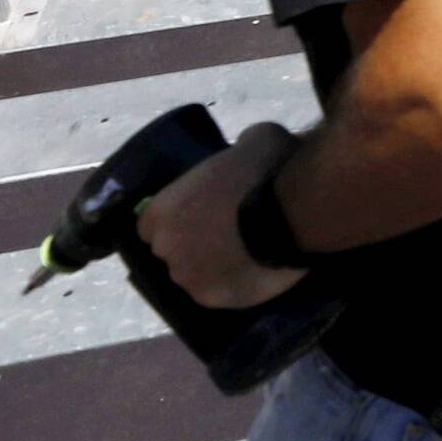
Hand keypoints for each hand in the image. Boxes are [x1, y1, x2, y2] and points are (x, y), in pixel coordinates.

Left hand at [143, 122, 306, 311]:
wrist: (291, 213)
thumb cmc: (266, 171)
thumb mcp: (254, 140)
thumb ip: (238, 149)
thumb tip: (243, 150)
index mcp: (162, 210)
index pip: (150, 224)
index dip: (176, 220)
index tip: (199, 215)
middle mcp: (165, 247)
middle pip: (172, 251)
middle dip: (193, 245)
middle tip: (228, 234)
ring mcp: (188, 278)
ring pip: (196, 276)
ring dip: (213, 268)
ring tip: (246, 257)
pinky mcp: (215, 300)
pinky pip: (221, 293)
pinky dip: (234, 285)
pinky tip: (256, 273)